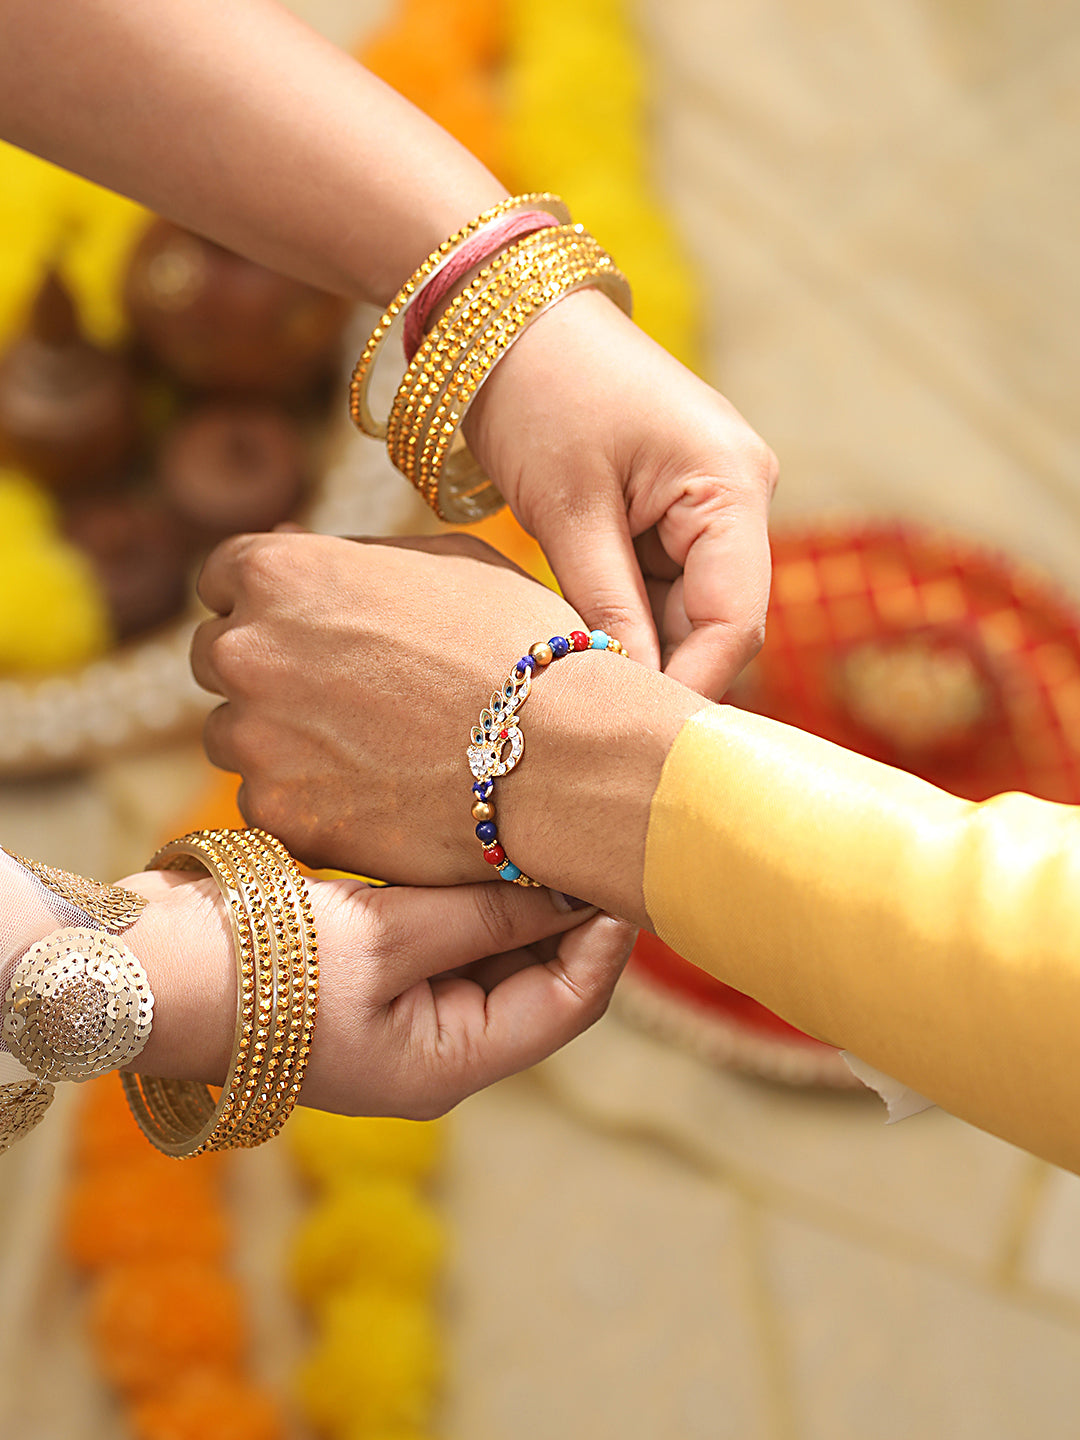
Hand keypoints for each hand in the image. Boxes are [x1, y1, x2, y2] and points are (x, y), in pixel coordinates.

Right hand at [124, 867, 633, 1119]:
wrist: (143, 964)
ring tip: (545, 831)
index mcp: (445, 1067)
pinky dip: (469, 897)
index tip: (623, 868)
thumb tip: (571, 890)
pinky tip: (483, 845)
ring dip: (517, 901)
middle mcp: (432, 1051)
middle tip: (590, 836)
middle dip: (565, 915)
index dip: (605, 939)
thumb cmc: (258, 963)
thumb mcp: (385, 937)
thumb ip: (483, 916)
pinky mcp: (369, 978)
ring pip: (493, 955)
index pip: (566, 1004)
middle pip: (536, 981)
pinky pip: (445, 939)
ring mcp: (399, 1017)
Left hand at [190, 531, 700, 913]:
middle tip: (345, 693)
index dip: (269, 601)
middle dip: (268, 669)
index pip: (223, 576)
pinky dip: (310, 801)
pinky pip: (269, 803)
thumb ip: (351, 555)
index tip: (311, 626)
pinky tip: (378, 794)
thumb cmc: (520, 643)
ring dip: (281, 738)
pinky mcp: (281, 814)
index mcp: (280, 570)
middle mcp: (247, 649)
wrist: (565, 751)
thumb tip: (285, 542)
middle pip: (219, 656)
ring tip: (371, 748)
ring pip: (236, 735)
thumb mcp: (444, 561)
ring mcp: (257, 738)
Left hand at [464, 288, 777, 700]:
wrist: (505, 314)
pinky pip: (659, 586)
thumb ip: (607, 607)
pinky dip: (621, 618)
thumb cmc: (540, 391)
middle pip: (718, 622)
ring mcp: (706, 504)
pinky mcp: (669, 510)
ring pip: (685, 611)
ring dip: (637, 649)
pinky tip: (576, 646)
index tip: (635, 739)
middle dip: (662, 673)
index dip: (690, 686)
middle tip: (597, 729)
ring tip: (574, 689)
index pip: (737, 620)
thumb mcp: (569, 511)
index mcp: (733, 486)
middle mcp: (737, 497)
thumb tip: (630, 697)